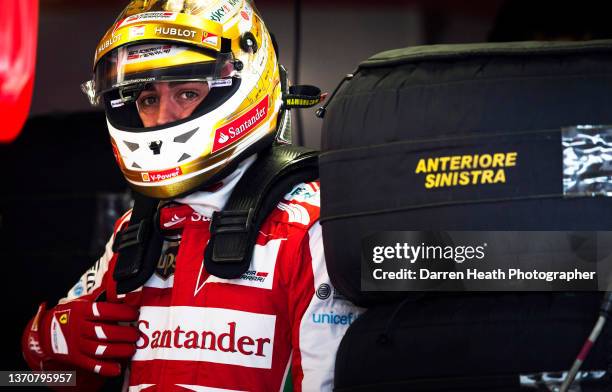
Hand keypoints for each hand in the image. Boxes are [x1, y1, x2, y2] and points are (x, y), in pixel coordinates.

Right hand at [23, 300, 138, 376]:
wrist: (46, 331)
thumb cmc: (73, 313)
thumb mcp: (84, 301)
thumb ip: (102, 296)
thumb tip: (124, 288)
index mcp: (81, 311)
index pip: (103, 311)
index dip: (121, 312)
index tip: (134, 313)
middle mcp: (78, 328)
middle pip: (103, 332)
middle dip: (124, 334)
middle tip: (136, 334)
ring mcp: (76, 344)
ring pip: (99, 349)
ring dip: (119, 350)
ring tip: (132, 349)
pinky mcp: (76, 358)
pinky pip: (91, 365)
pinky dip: (105, 368)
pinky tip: (117, 368)